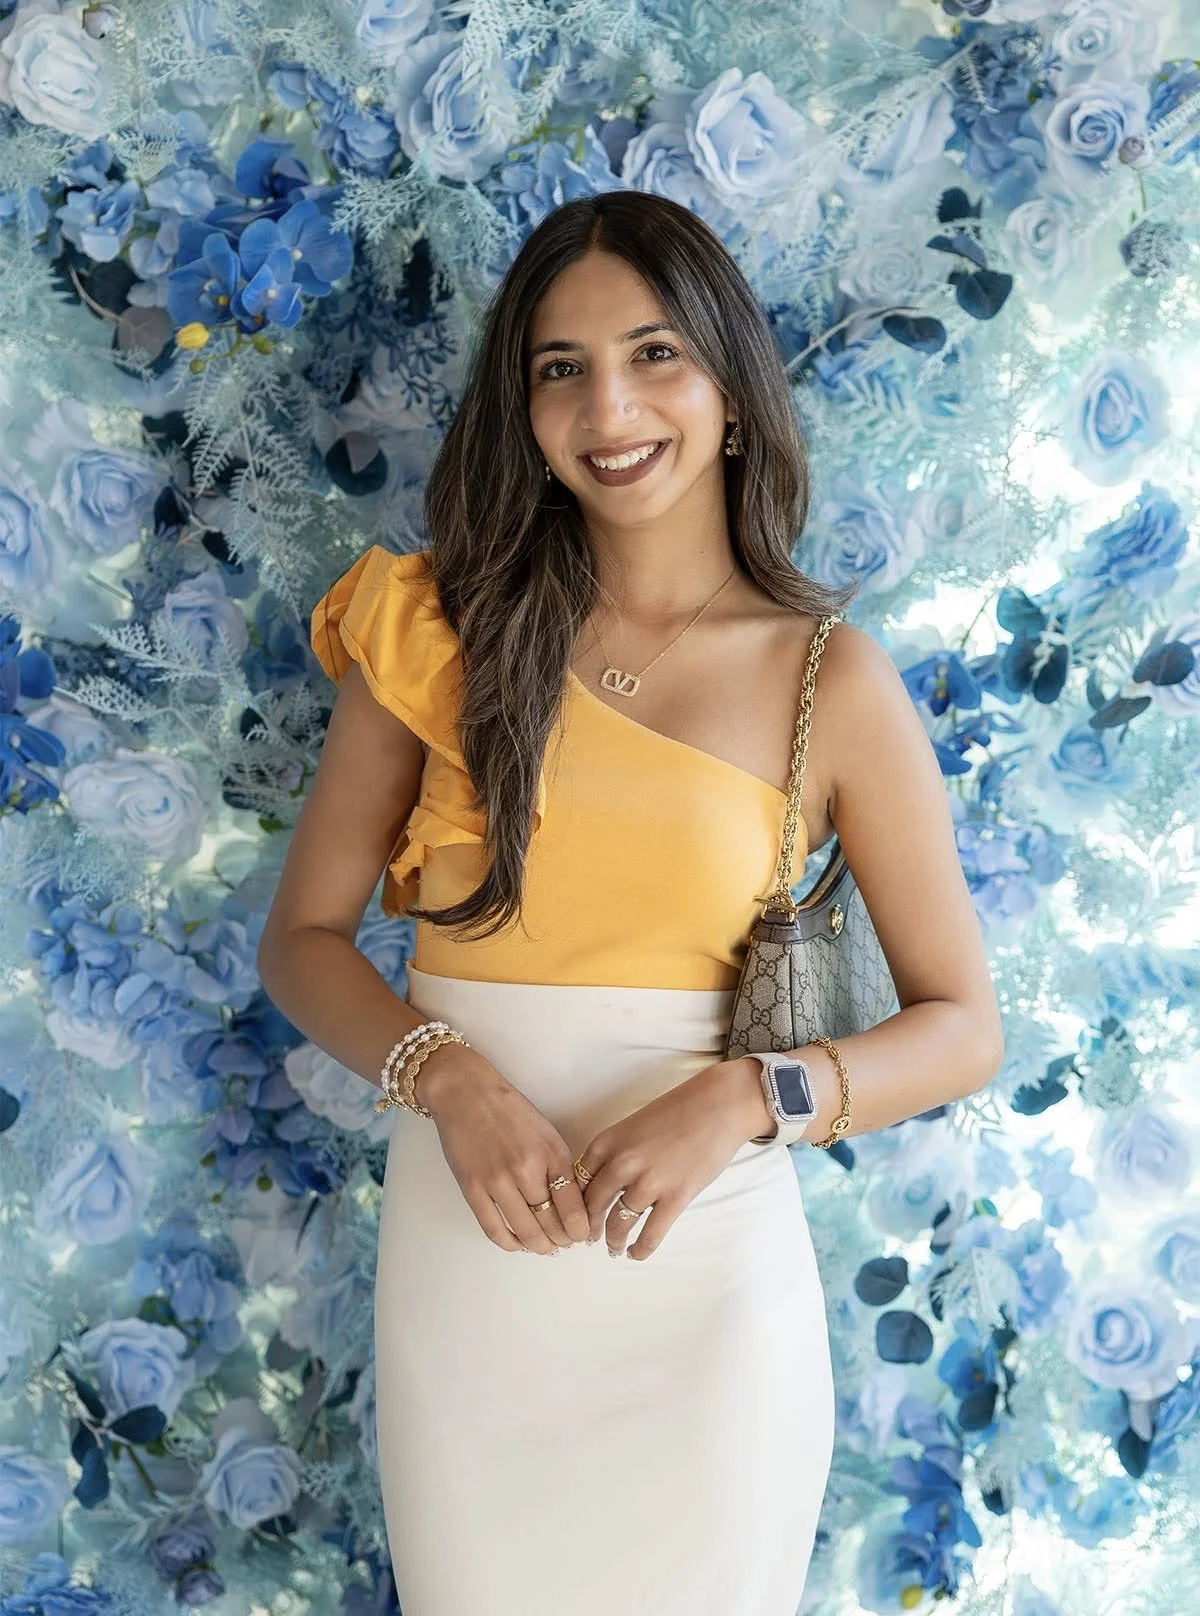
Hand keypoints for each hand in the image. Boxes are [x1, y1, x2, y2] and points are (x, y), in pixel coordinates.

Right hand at [420, 1048, 591, 1255]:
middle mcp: (526, 1169)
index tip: (582, 1235)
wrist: (466, 1094)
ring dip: (539, 1247)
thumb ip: (560, 1167)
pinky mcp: (472, 1189)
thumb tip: (573, 1205)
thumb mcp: (547, 1133)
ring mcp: (497, 1181)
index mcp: (550, 1154)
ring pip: (526, 1232)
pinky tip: (518, 1244)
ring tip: (545, 1247)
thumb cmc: (509, 1111)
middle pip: (551, 1224)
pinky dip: (510, 1244)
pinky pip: (494, 1230)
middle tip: (565, 1243)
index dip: (580, 1229)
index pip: (574, 1208)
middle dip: (562, 1241)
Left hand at [575, 1061, 758, 1261]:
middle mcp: (622, 1164)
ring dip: (614, 1240)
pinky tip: (636, 1254)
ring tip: (614, 1248)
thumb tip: (606, 1179)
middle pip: (593, 1205)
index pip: (578, 1180)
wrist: (719, 1106)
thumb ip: (617, 1150)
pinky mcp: (675, 1198)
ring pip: (618, 1224)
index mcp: (608, 1142)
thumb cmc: (679, 1109)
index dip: (574, 1201)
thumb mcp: (634, 1124)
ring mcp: (648, 1183)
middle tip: (590, 1237)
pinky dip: (640, 1249)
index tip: (576, 1212)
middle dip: (589, 1226)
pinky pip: (650, 1234)